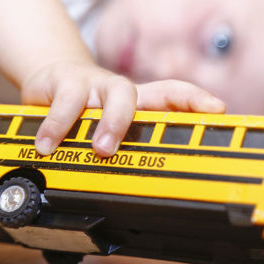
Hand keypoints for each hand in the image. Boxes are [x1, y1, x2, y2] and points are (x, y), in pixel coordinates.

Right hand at [22, 60, 225, 156]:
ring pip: (111, 93)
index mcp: (135, 102)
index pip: (171, 92)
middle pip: (141, 94)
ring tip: (99, 149)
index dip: (195, 98)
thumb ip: (124, 146)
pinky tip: (47, 145)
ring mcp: (94, 84)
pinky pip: (65, 102)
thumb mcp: (106, 125)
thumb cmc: (87, 108)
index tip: (216, 109)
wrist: (49, 79)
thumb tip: (146, 185)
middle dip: (146, 119)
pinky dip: (56, 125)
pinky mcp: (63, 81)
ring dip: (108, 121)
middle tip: (139, 149)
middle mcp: (117, 91)